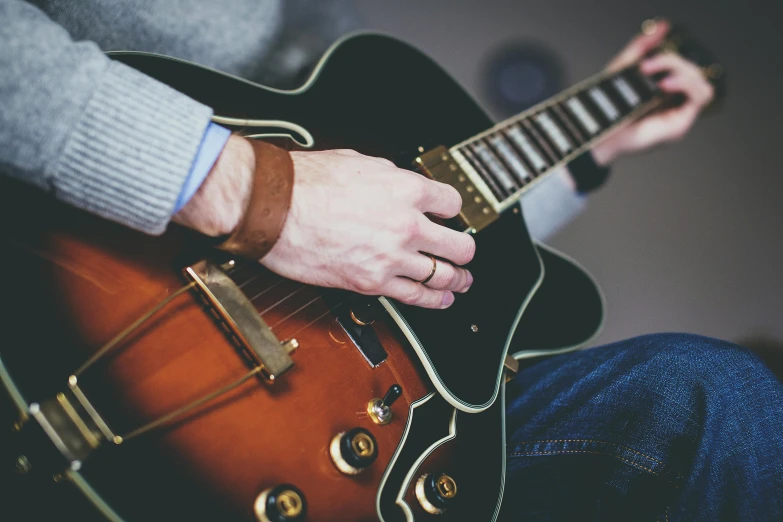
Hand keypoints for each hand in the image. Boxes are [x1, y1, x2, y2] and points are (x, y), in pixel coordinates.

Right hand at [175, 141, 474, 308]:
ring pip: (445, 275)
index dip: (453, 210)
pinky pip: (418, 297)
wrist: (273, 209)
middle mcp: (407, 225)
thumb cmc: (305, 183)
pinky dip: (435, 300)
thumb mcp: (359, 162)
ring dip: (457, 280)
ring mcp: (392, 257)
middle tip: (464, 252)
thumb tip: (401, 184)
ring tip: (461, 281)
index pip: (453, 203)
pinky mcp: (373, 283)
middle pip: (460, 245)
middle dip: (465, 250)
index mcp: (406, 189)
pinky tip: (442, 299)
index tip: (450, 216)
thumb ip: (390, 178)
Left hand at [592, 19, 714, 165]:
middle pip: (693, 71)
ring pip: (700, 81)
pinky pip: (702, 97)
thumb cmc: (607, 106)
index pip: (682, 66)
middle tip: (646, 65)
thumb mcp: (624, 68)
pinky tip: (665, 84)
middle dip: (671, 61)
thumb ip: (643, 47)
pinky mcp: (680, 126)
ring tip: (655, 76)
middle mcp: (673, 103)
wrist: (596, 132)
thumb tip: (664, 25)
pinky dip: (687, 84)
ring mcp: (678, 115)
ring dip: (681, 70)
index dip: (670, 56)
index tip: (646, 57)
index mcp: (663, 90)